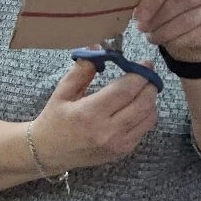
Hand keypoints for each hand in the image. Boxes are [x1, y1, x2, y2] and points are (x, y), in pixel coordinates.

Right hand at [30, 59, 158, 172]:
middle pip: (143, 103)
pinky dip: (146, 114)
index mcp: (90, 114)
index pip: (125, 90)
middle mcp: (108, 131)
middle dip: (150, 84)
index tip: (144, 63)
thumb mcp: (62, 91)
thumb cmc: (54, 119)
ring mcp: (118, 144)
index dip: (139, 74)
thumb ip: (82, 70)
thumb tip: (98, 48)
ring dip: (150, 99)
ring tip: (142, 88)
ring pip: (149, 117)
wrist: (50, 152)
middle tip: (147, 73)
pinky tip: (136, 105)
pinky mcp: (123, 152)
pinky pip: (145, 129)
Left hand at [135, 0, 200, 61]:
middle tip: (143, 27)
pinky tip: (168, 43)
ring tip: (152, 37)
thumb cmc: (173, 6)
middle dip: (160, 15)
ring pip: (191, 18)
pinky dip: (180, 41)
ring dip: (167, 31)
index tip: (138, 14)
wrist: (198, 28)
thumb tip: (129, 3)